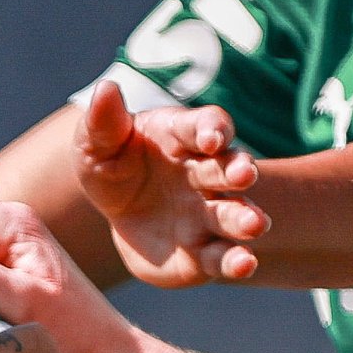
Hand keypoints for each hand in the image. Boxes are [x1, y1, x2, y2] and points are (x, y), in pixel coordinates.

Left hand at [71, 81, 264, 286]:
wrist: (119, 219)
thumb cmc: (113, 168)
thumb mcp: (97, 144)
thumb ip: (103, 120)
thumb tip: (106, 88)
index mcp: (182, 137)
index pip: (206, 125)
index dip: (212, 129)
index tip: (211, 137)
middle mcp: (204, 173)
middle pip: (227, 168)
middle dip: (238, 170)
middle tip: (244, 175)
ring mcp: (208, 212)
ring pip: (232, 213)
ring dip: (246, 217)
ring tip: (255, 225)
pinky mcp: (203, 250)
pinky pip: (221, 255)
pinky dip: (235, 260)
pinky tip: (245, 264)